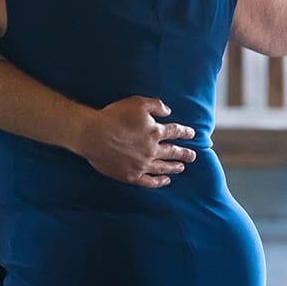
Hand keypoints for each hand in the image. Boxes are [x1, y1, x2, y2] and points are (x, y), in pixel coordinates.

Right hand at [75, 96, 196, 187]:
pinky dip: (159, 182)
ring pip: (163, 167)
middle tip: (193, 155)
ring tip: (182, 167)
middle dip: (184, 153)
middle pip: (173, 152)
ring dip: (174, 167)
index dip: (185, 132)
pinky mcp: (131, 175)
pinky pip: (149, 181)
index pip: (175, 132)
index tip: (192, 134)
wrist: (93, 134)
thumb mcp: (138, 103)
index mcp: (155, 131)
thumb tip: (169, 111)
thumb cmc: (114, 116)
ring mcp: (142, 164)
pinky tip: (165, 181)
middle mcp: (152, 149)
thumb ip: (156, 106)